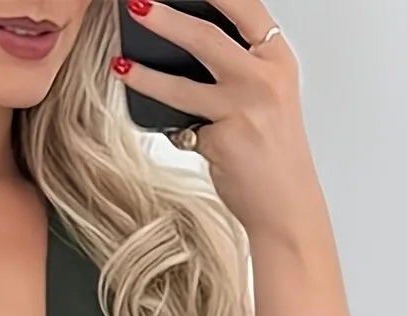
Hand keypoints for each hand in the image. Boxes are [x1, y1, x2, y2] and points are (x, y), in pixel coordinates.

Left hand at [113, 1, 323, 242]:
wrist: (286, 204)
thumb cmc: (273, 151)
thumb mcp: (267, 96)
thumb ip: (239, 66)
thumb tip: (186, 43)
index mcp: (277, 59)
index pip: (245, 7)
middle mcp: (263, 78)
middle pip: (205, 36)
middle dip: (165, 17)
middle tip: (137, 5)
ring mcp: (243, 109)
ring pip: (182, 85)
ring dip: (145, 74)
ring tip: (120, 64)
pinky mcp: (222, 141)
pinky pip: (182, 128)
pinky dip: (170, 128)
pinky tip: (166, 127)